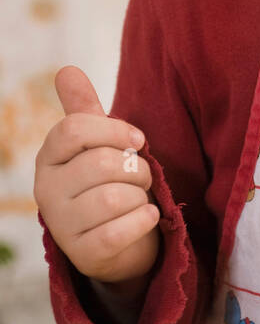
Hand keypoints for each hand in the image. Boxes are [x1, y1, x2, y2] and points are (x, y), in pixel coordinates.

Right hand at [33, 66, 160, 285]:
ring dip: (140, 196)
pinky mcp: (83, 254)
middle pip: (100, 163)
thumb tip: (66, 69)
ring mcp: (62, 225)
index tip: (137, 140)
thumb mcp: (96, 144)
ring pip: (113, 198)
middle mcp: (47, 190)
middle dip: (136, 169)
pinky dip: (143, 221)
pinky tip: (149, 217)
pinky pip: (118, 231)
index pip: (73, 129)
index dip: (113, 130)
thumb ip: (83, 109)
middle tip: (142, 177)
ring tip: (140, 199)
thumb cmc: (107, 182)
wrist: (117, 241)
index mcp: (49, 157)